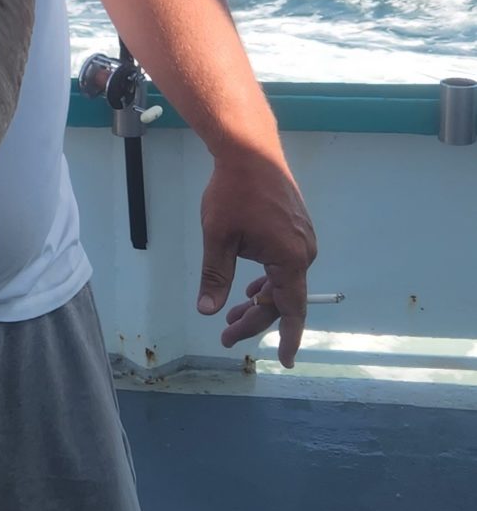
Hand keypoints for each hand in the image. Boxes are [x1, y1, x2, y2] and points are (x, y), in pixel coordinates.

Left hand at [197, 145, 316, 369]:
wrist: (250, 149)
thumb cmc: (232, 192)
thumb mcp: (217, 238)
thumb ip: (215, 277)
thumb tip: (207, 311)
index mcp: (289, 258)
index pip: (291, 310)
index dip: (286, 339)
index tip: (284, 361)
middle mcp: (303, 251)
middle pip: (282, 299)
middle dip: (254, 320)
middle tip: (225, 337)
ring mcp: (302, 239)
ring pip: (282, 282)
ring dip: (259, 300)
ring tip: (232, 318)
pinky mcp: (295, 228)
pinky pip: (284, 265)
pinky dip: (266, 281)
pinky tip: (250, 288)